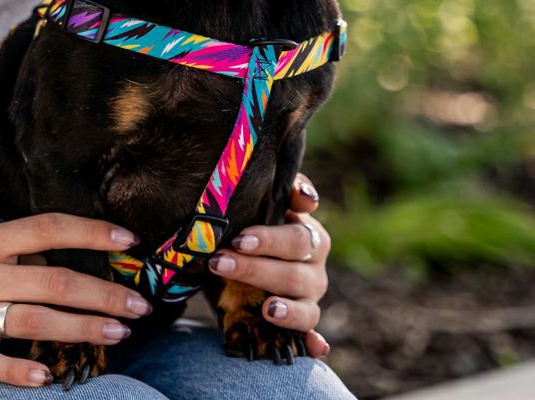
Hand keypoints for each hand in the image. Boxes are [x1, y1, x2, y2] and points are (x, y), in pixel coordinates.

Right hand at [0, 214, 151, 386]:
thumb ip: (25, 250)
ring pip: (33, 321)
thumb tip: (85, 257)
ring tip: (119, 332)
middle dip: (103, 294)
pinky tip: (48, 376)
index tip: (130, 242)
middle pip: (53, 281)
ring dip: (82, 328)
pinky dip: (19, 371)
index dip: (92, 233)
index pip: (49, 228)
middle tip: (139, 304)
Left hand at [209, 173, 331, 357]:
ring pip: (304, 305)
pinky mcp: (302, 321)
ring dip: (284, 308)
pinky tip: (313, 347)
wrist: (238, 251)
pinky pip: (311, 333)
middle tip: (223, 262)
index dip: (271, 240)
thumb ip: (282, 190)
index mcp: (308, 234)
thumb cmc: (252, 220)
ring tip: (266, 308)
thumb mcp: (261, 202)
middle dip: (256, 269)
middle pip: (294, 271)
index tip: (242, 240)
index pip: (297, 237)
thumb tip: (307, 197)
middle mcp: (314, 266)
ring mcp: (310, 296)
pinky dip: (314, 341)